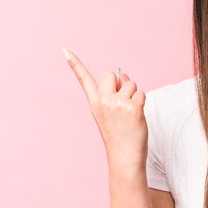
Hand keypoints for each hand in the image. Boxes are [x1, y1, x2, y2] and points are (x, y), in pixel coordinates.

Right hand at [63, 48, 147, 171]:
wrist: (124, 157)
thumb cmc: (119, 136)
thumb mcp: (110, 113)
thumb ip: (114, 93)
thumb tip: (123, 73)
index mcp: (94, 103)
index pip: (83, 79)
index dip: (74, 64)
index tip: (65, 50)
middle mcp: (103, 101)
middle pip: (111, 74)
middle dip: (119, 83)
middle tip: (122, 103)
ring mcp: (118, 104)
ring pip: (130, 84)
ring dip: (134, 95)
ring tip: (130, 115)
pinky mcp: (133, 108)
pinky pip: (141, 94)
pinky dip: (142, 103)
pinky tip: (137, 118)